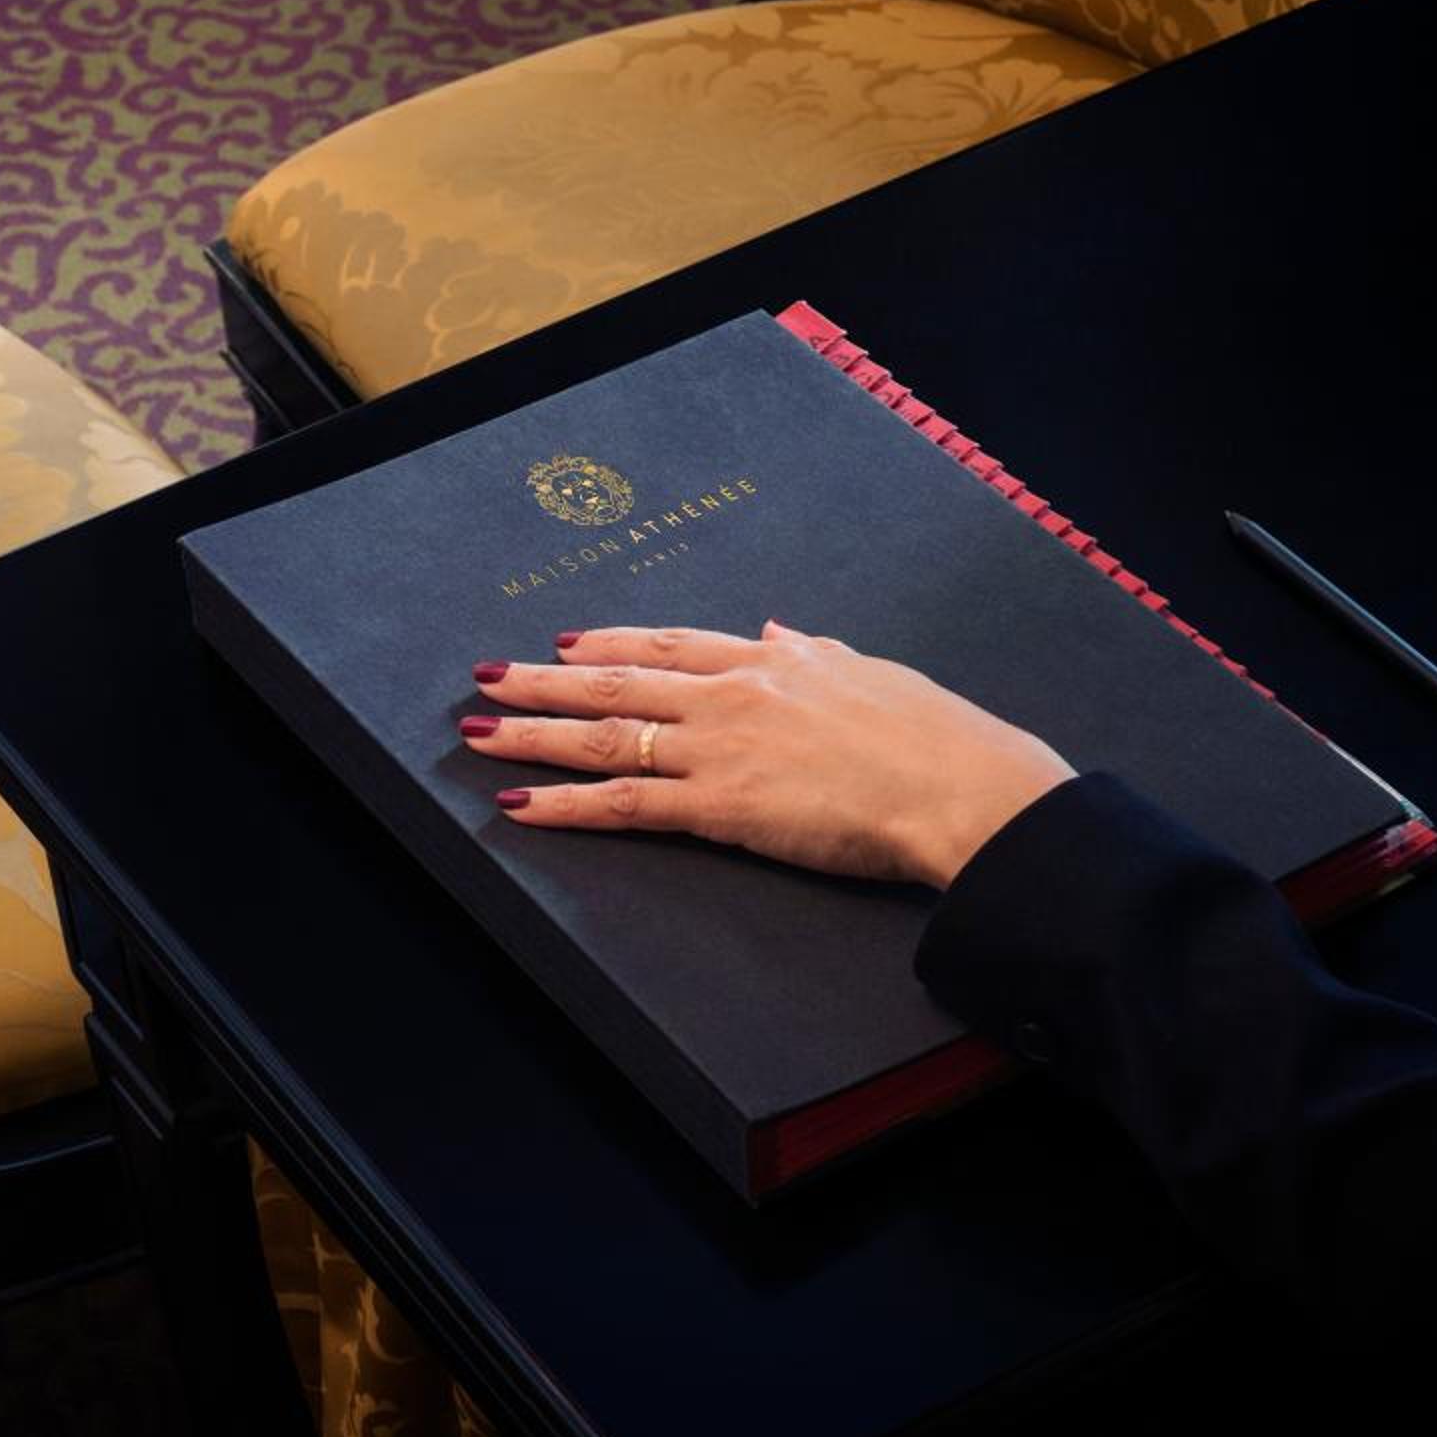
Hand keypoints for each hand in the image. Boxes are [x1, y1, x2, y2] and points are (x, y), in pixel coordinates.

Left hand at [464, 622, 1074, 887]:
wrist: (958, 785)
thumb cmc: (932, 735)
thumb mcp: (867, 672)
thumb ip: (813, 654)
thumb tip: (778, 630)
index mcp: (768, 662)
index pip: (666, 646)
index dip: (608, 644)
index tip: (564, 642)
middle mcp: (729, 695)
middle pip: (614, 684)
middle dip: (542, 682)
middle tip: (487, 676)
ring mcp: (717, 749)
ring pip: (604, 737)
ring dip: (533, 735)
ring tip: (478, 734)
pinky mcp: (719, 807)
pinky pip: (623, 804)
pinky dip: (566, 804)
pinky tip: (522, 805)